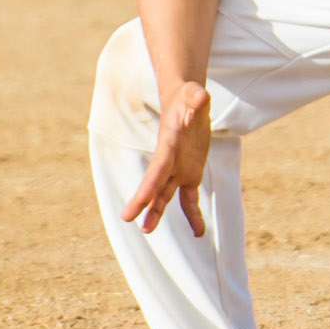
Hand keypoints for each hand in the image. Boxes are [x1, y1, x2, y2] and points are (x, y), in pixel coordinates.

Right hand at [123, 80, 211, 236]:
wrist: (185, 101)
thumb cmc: (189, 98)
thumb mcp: (194, 95)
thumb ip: (197, 98)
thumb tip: (201, 96)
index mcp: (168, 146)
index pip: (156, 171)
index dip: (146, 188)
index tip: (135, 204)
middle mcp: (169, 161)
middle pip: (155, 186)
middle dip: (144, 204)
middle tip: (128, 220)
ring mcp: (178, 169)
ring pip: (165, 195)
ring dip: (157, 213)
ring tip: (147, 231)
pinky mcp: (190, 174)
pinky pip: (190, 199)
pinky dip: (194, 215)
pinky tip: (198, 233)